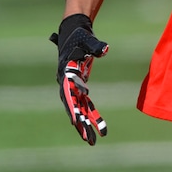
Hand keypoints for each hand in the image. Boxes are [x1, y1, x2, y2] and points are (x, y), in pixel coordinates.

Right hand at [50, 14, 108, 143]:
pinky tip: (98, 125)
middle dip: (80, 123)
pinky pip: (85, 102)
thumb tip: (105, 49)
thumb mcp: (87, 39)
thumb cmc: (80, 35)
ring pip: (79, 108)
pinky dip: (91, 113)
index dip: (73, 106)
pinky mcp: (80, 85)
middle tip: (88, 140)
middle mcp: (67, 83)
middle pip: (73, 106)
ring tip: (93, 140)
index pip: (69, 93)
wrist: (74, 32)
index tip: (76, 120)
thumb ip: (96, 45)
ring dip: (86, 123)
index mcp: (66, 73)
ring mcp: (73, 86)